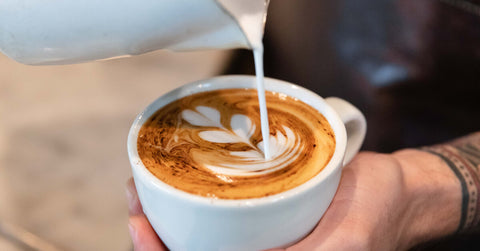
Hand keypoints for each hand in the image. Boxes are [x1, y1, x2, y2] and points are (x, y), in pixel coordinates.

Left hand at [126, 150, 460, 250]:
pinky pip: (221, 220)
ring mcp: (261, 242)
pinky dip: (194, 205)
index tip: (140, 225)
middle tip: (135, 197)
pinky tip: (180, 185)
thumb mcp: (343, 244)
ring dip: (169, 217)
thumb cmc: (376, 213)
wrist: (397, 191)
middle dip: (155, 234)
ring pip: (201, 239)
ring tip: (145, 188)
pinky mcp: (265, 222)